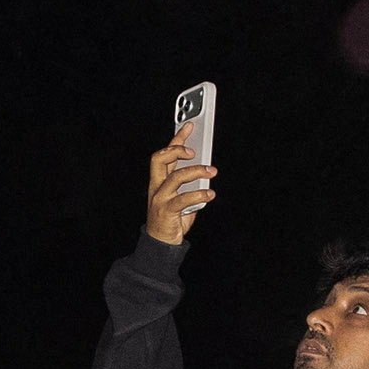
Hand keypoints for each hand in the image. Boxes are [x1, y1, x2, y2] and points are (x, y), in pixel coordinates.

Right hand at [141, 123, 217, 246]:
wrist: (161, 242)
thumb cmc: (172, 218)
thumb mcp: (181, 197)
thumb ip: (190, 184)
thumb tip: (206, 170)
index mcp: (159, 180)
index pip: (165, 153)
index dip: (177, 138)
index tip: (189, 126)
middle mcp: (157, 186)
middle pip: (160, 158)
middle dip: (177, 149)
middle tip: (194, 151)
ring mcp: (160, 198)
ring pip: (176, 177)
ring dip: (196, 171)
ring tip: (211, 172)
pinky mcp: (166, 211)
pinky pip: (183, 199)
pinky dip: (199, 195)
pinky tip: (209, 194)